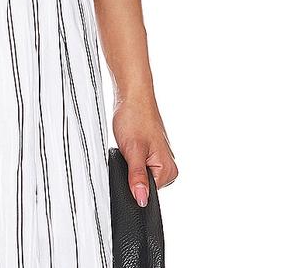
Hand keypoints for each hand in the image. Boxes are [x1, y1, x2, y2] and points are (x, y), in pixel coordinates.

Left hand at [113, 90, 177, 205]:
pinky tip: (129, 145)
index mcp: (168, 170)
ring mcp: (160, 159)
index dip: (133, 185)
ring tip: (129, 146)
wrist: (132, 95)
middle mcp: (168, 167)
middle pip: (145, 186)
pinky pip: (140, 165)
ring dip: (130, 165)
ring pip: (140, 175)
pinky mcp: (151, 153)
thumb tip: (142, 201)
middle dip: (131, 174)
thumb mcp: (133, 151)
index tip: (127, 169)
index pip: (149, 195)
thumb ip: (137, 178)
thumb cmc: (134, 117)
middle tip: (128, 153)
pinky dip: (131, 158)